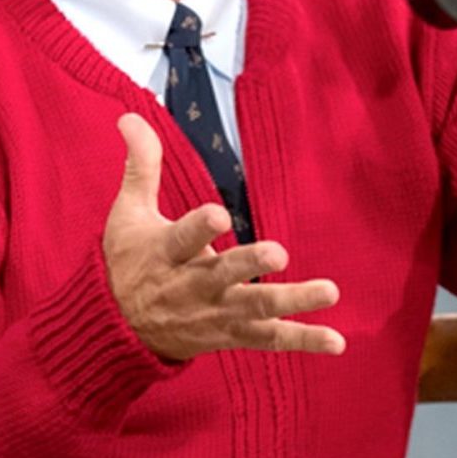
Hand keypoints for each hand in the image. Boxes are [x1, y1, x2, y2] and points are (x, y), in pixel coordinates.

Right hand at [104, 113, 345, 360]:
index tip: (218, 215)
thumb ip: (141, 165)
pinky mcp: (231, 334)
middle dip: (250, 265)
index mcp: (166, 253)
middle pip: (224, 275)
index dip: (199, 228)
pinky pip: (269, 339)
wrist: (119, 330)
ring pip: (255, 308)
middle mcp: (192, 286)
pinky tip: (337, 342)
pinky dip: (303, 340)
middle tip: (278, 254)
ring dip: (293, 301)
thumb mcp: (128, 213)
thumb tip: (131, 115)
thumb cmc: (128, 262)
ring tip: (329, 291)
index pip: (182, 239)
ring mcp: (215, 313)